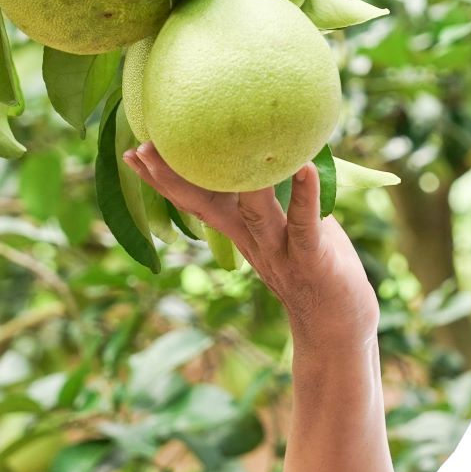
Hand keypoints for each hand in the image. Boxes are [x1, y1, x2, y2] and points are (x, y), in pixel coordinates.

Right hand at [121, 143, 379, 342]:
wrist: (335, 329)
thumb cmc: (316, 267)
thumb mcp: (288, 227)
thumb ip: (278, 194)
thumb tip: (279, 147)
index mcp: (242, 231)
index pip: (196, 201)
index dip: (165, 179)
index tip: (135, 150)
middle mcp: (252, 241)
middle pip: (207, 205)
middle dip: (174, 177)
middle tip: (146, 147)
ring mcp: (280, 251)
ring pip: (254, 212)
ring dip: (239, 180)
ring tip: (226, 142)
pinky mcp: (312, 260)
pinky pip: (305, 224)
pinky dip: (305, 195)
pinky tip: (305, 166)